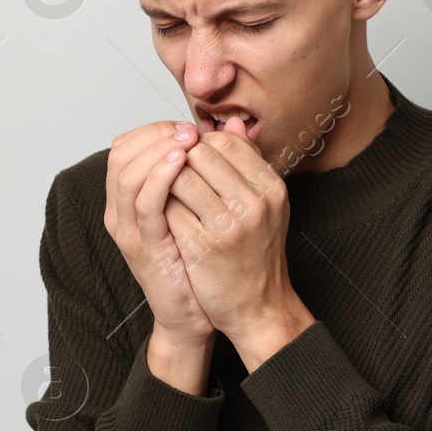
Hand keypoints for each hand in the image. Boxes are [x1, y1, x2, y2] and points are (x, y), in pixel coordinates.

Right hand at [103, 120, 211, 342]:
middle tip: (188, 130)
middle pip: (120, 153)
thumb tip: (230, 128)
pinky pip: (144, 203)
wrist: (194, 312)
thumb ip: (206, 169)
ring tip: (187, 140)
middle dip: (156, 134)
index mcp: (130, 200)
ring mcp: (129, 229)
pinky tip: (181, 163)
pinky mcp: (144, 246)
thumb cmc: (199, 261)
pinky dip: (160, 176)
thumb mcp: (200, 207)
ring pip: (126, 173)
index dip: (155, 129)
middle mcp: (121, 211)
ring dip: (157, 149)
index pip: (126, 147)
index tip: (187, 126)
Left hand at [164, 118, 306, 350]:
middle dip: (180, 157)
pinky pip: (169, 209)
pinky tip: (160, 213)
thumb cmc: (258, 252)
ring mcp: (228, 226)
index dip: (202, 143)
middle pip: (200, 154)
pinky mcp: (202, 247)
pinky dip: (160, 206)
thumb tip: (232, 123)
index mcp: (271, 189)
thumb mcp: (265, 205)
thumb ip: (249, 163)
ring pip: (180, 177)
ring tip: (165, 189)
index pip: (227, 142)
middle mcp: (254, 204)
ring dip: (166, 179)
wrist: (259, 307)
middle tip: (173, 170)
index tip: (191, 155)